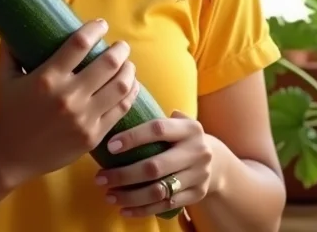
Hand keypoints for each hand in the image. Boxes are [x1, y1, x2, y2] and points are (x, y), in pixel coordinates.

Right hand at [0, 19, 139, 186]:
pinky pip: (120, 110)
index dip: (95, 29)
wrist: (11, 156)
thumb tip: (12, 21)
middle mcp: (68, 97)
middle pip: (107, 64)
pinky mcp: (93, 136)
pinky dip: (130, 93)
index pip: (79, 44)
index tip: (101, 24)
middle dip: (119, 49)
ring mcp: (83, 118)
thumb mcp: (4, 76)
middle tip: (120, 45)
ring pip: (120, 86)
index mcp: (47, 78)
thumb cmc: (8, 111)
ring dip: (128, 70)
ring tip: (127, 63)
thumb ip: (9, 48)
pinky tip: (131, 85)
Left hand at [95, 111, 217, 217]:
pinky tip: (124, 210)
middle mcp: (198, 151)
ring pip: (159, 190)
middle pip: (155, 166)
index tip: (109, 146)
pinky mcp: (197, 195)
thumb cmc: (181, 138)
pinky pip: (166, 206)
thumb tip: (121, 107)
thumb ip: (156, 117)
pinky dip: (143, 209)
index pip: (158, 129)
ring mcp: (199, 175)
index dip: (132, 137)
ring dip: (130, 196)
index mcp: (190, 128)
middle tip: (100, 177)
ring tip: (108, 195)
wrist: (216, 162)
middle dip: (124, 174)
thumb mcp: (178, 122)